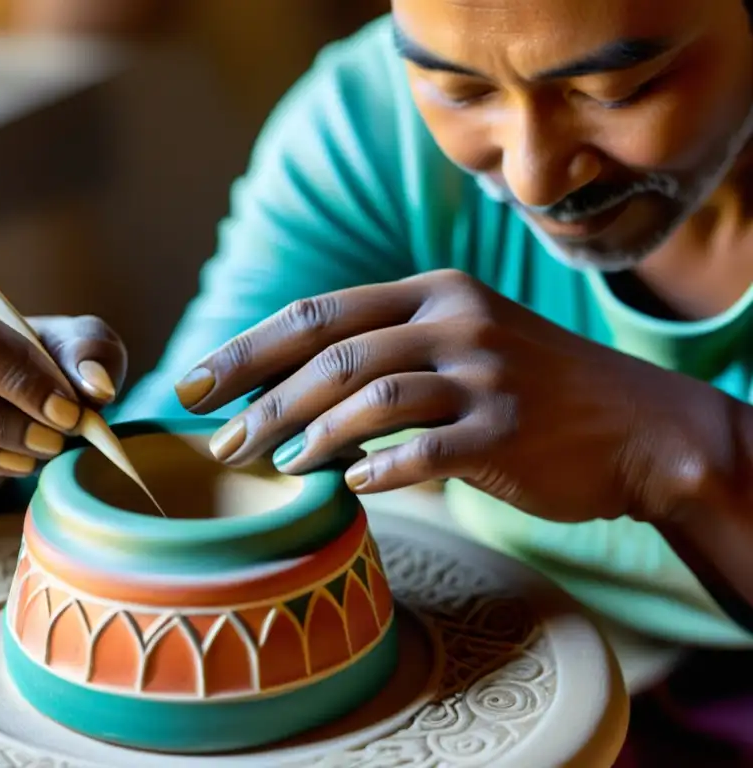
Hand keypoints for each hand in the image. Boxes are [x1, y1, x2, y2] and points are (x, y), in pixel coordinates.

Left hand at [174, 269, 737, 524]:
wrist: (637, 423)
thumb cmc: (528, 387)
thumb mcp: (460, 340)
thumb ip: (384, 353)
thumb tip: (285, 396)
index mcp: (431, 291)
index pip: (315, 313)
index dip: (245, 351)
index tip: (191, 387)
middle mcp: (454, 320)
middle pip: (329, 355)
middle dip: (259, 402)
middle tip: (219, 445)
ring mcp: (484, 373)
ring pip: (368, 399)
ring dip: (308, 437)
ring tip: (275, 468)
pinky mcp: (507, 429)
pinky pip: (423, 452)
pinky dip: (377, 471)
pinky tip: (351, 486)